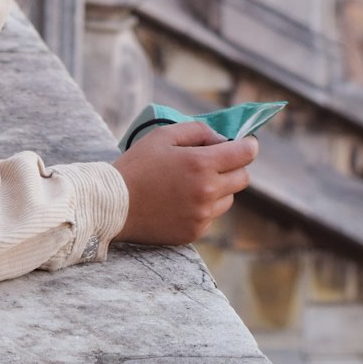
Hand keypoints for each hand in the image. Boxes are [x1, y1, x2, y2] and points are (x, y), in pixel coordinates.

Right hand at [111, 120, 257, 244]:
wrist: (114, 204)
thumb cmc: (137, 165)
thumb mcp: (163, 136)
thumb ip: (197, 130)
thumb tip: (220, 139)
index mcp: (201, 164)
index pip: (243, 154)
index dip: (248, 146)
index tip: (247, 144)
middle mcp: (207, 192)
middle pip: (242, 178)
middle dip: (234, 166)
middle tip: (214, 161)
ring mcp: (202, 216)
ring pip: (228, 199)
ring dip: (219, 188)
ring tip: (190, 182)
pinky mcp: (195, 232)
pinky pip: (211, 216)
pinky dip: (203, 206)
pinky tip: (179, 200)